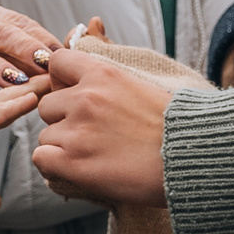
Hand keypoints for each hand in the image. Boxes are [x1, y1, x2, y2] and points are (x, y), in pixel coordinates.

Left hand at [32, 48, 173, 208]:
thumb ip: (110, 83)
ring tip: (95, 156)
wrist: (192, 158)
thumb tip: (87, 80)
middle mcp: (85, 98)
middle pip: (46, 106)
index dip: (60, 82)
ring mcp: (76, 130)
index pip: (56, 63)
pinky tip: (80, 169)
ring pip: (45, 136)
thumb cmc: (177, 128)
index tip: (71, 96)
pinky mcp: (72, 161)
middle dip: (62, 120)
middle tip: (91, 135)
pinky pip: (41, 158)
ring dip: (62, 147)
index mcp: (103, 74)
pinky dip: (55, 166)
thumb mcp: (142, 87)